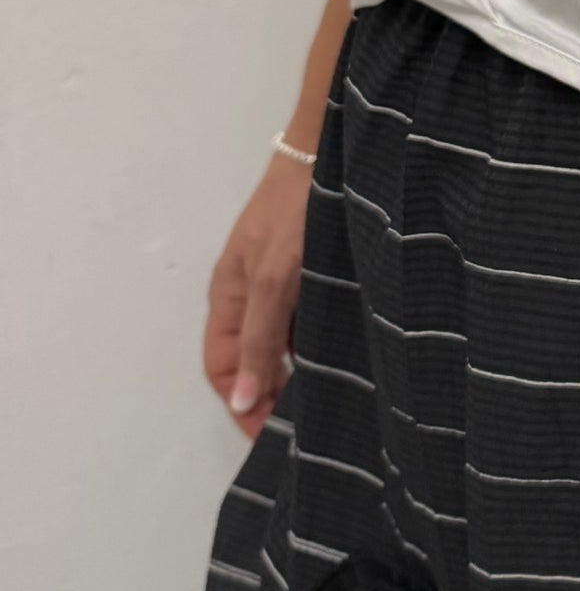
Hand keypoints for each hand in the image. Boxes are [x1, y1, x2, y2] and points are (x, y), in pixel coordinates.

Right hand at [204, 154, 308, 438]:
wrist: (330, 153)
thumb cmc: (296, 214)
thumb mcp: (275, 281)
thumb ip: (261, 340)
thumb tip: (242, 402)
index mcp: (229, 297)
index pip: (223, 367)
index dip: (242, 404)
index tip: (269, 438)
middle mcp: (251, 294)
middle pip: (251, 360)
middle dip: (270, 396)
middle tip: (304, 429)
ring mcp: (282, 283)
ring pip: (282, 342)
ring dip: (297, 373)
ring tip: (327, 403)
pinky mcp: (312, 272)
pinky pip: (307, 321)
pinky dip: (318, 345)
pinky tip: (344, 359)